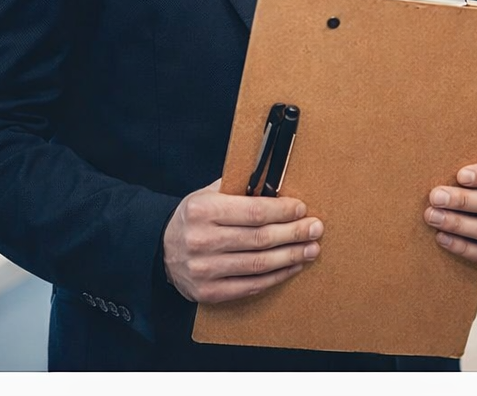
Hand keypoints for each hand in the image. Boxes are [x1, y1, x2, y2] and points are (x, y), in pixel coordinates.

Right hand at [162, 179, 322, 303]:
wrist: (161, 248)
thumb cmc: (195, 217)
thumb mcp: (209, 194)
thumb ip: (240, 189)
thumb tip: (279, 185)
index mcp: (202, 211)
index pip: (253, 212)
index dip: (282, 211)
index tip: (302, 209)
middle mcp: (201, 240)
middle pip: (260, 239)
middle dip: (294, 233)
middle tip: (316, 228)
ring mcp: (204, 269)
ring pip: (258, 264)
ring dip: (291, 256)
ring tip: (311, 249)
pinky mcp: (208, 292)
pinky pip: (250, 286)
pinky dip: (276, 277)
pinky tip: (293, 267)